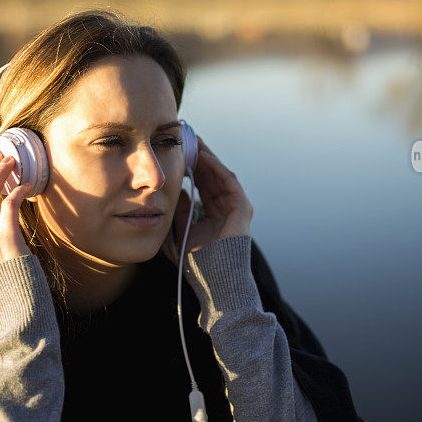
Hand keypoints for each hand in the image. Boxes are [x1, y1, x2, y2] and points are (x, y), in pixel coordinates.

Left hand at [173, 136, 252, 253]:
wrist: (215, 281)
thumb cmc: (199, 263)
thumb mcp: (183, 231)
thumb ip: (181, 211)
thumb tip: (178, 191)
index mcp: (214, 215)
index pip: (204, 186)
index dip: (193, 169)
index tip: (181, 155)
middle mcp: (227, 209)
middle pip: (213, 178)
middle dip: (201, 159)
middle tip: (188, 141)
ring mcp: (237, 208)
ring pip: (221, 176)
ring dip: (208, 159)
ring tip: (195, 143)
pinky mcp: (243, 208)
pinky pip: (230, 182)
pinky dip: (217, 169)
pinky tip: (205, 157)